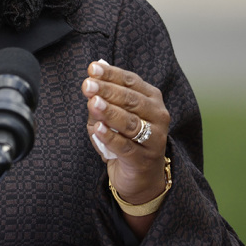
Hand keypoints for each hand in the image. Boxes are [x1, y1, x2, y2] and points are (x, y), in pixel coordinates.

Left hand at [81, 61, 169, 205]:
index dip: (111, 74)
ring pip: (131, 122)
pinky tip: (98, 128)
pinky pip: (125, 146)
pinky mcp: (144, 159)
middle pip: (131, 100)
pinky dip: (110, 137)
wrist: (141, 176)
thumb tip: (91, 80)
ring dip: (110, 112)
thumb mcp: (111, 115)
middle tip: (88, 85)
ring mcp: (154, 138)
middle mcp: (158, 115)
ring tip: (93, 104)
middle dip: (107, 91)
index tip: (91, 69)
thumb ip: (102, 99)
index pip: (130, 81)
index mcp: (151, 98)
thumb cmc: (124, 138)